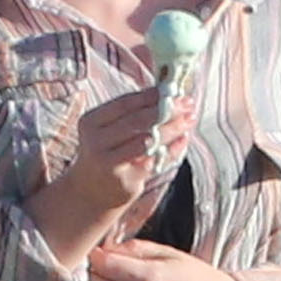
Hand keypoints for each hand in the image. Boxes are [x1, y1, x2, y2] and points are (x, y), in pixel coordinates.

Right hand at [25, 88, 188, 269]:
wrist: (91, 190)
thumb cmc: (107, 152)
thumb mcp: (109, 130)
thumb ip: (133, 114)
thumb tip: (168, 95)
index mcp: (91, 121)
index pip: (124, 104)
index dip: (150, 96)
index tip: (172, 89)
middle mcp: (95, 140)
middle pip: (137, 121)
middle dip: (166, 110)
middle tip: (187, 103)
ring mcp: (107, 161)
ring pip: (147, 141)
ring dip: (172, 129)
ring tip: (189, 120)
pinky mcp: (124, 179)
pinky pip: (153, 161)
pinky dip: (170, 150)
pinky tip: (182, 141)